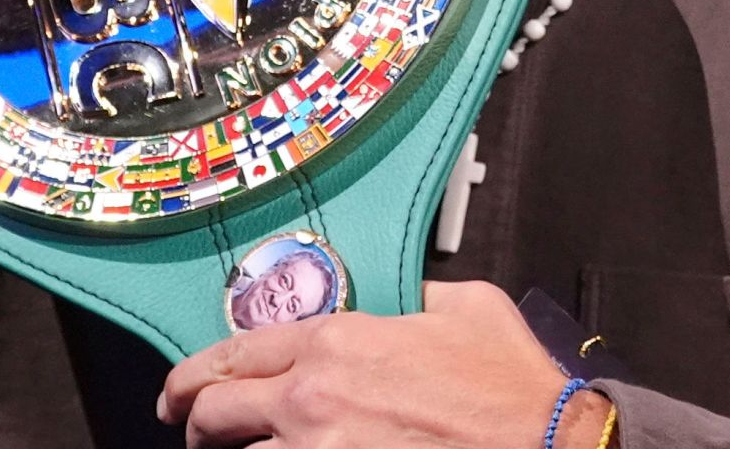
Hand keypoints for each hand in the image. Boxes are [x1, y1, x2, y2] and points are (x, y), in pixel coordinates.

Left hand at [160, 281, 611, 448]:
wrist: (545, 442)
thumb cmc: (511, 387)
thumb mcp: (465, 306)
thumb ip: (416, 296)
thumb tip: (402, 299)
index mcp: (340, 341)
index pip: (235, 354)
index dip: (195, 375)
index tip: (184, 391)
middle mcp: (314, 396)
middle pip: (214, 411)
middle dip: (195, 421)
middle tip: (194, 428)